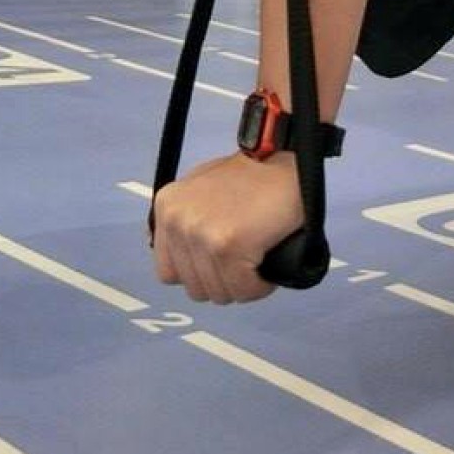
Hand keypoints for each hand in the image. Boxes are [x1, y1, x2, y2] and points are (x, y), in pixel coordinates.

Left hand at [151, 151, 307, 303]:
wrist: (287, 160)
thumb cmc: (253, 176)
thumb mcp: (202, 191)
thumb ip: (187, 221)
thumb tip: (183, 258)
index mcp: (166, 207)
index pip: (168, 273)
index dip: (198, 273)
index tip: (220, 263)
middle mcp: (176, 221)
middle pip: (194, 288)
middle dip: (223, 281)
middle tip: (245, 261)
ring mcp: (200, 235)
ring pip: (219, 293)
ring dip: (243, 285)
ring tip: (257, 260)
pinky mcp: (227, 246)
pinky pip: (244, 290)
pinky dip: (260, 286)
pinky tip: (267, 263)